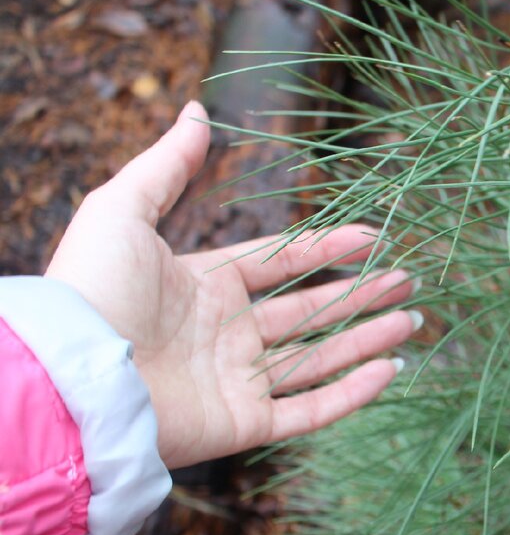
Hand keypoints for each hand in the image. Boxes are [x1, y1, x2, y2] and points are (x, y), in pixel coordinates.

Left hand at [45, 102, 416, 468]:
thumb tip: (198, 110)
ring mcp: (236, 381)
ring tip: (412, 319)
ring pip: (318, 358)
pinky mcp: (243, 423)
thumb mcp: (122, 209)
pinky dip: (353, 392)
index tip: (373, 236)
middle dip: (360, 294)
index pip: (278, 265)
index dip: (326, 249)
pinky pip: (311, 408)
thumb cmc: (91, 289)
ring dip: (366, 338)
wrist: (73, 374)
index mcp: (202, 287)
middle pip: (307, 312)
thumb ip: (167, 165)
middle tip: (407, 279)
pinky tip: (390, 367)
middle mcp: (224, 335)